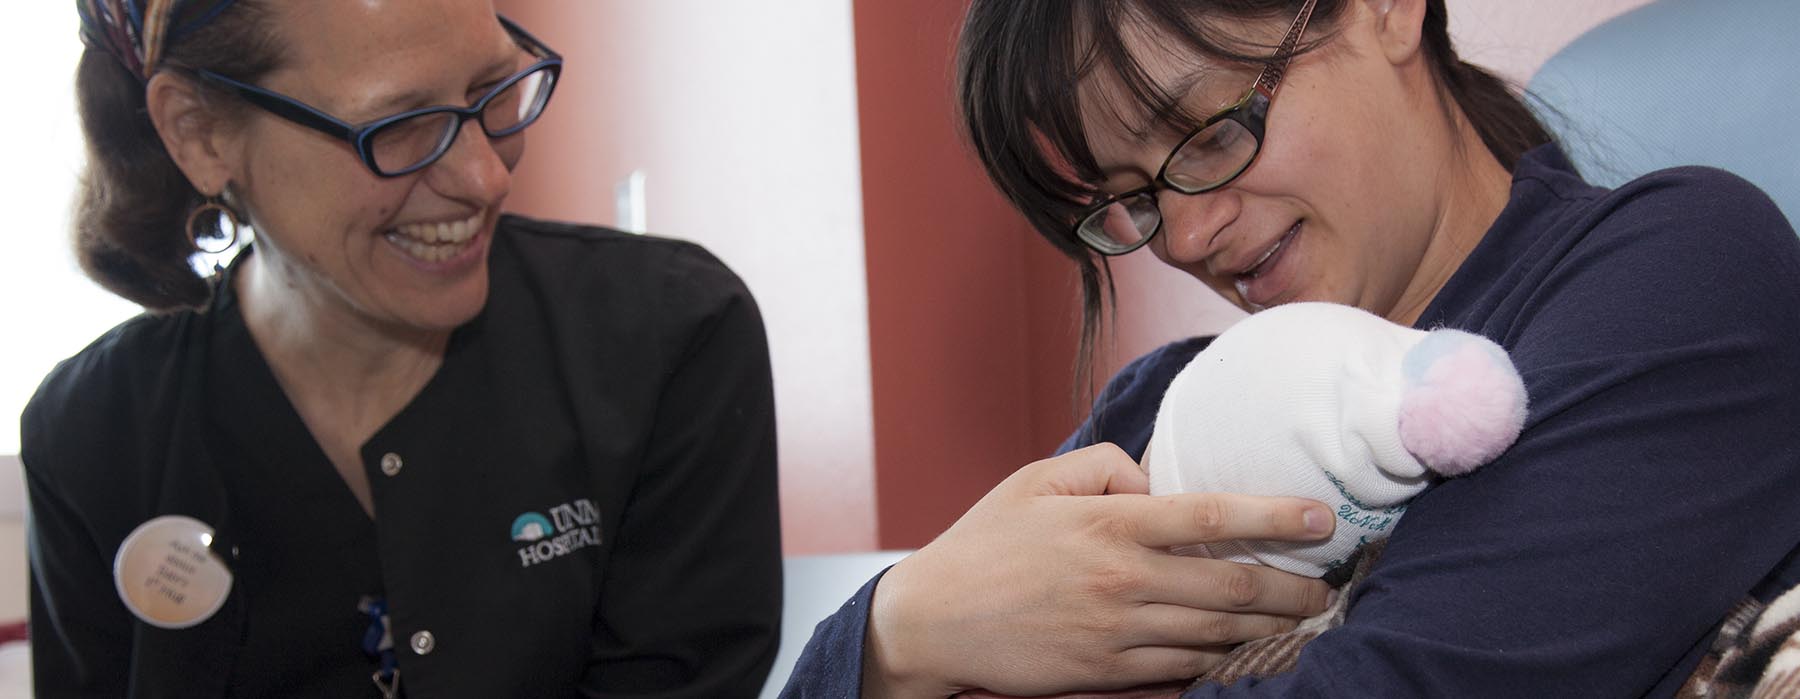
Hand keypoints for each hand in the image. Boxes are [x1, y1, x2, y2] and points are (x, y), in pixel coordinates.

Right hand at [862, 444, 1334, 697]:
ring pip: (1216, 635)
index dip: (1277, 518)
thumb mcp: (1037, 479)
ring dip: (1267, 630)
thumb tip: (1158, 482)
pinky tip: (1241, 652)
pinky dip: (1219, 662)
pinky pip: (1182, 671)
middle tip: (1327, 588)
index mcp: (1108, 522)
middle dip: (1292, 591)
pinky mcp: (1106, 673)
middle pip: (1233, 588)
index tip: (1323, 520)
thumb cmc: (985, 544)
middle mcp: (1121, 578)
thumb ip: (1105, 465)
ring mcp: (1116, 632)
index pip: (1212, 517)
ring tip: (1300, 621)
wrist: (932, 622)